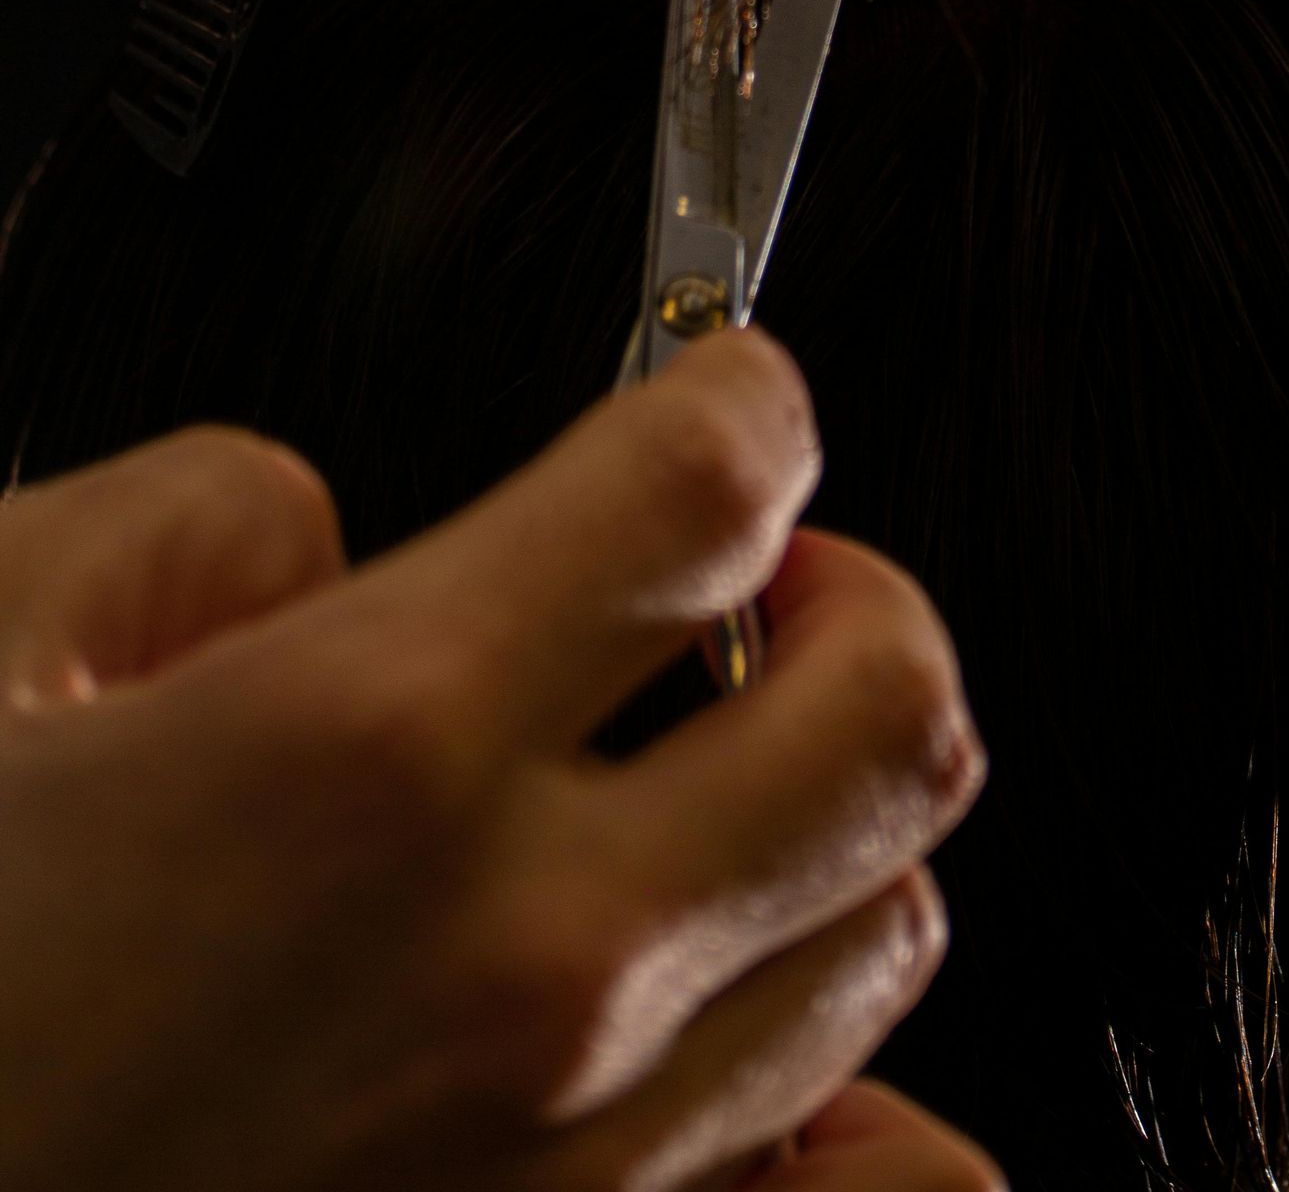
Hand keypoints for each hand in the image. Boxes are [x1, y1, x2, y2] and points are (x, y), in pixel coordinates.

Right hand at [0, 329, 987, 1191]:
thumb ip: (178, 528)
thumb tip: (312, 544)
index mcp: (364, 754)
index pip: (710, 484)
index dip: (747, 393)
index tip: (731, 394)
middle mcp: (515, 967)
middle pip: (893, 709)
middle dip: (856, 596)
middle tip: (759, 587)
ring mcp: (566, 1172)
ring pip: (888, 930)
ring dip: (834, 817)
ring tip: (717, 788)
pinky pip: (851, 1185)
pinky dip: (838, 1091)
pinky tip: (730, 1031)